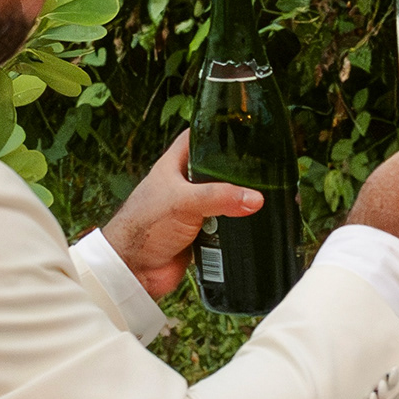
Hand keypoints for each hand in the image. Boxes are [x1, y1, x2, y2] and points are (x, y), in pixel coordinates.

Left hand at [100, 132, 263, 302]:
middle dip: (237, 172)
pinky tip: (251, 225)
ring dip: (237, 204)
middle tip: (263, 168)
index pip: (198, 137)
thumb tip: (255, 199)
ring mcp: (191, 209)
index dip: (218, 131)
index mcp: (174, 165)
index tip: (244, 129)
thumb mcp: (185, 202)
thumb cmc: (144, 226)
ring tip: (263, 198)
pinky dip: (234, 228)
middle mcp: (183, 184)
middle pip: (216, 170)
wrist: (134, 269)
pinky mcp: (198, 234)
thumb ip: (220, 198)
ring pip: (222, 199)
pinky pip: (223, 226)